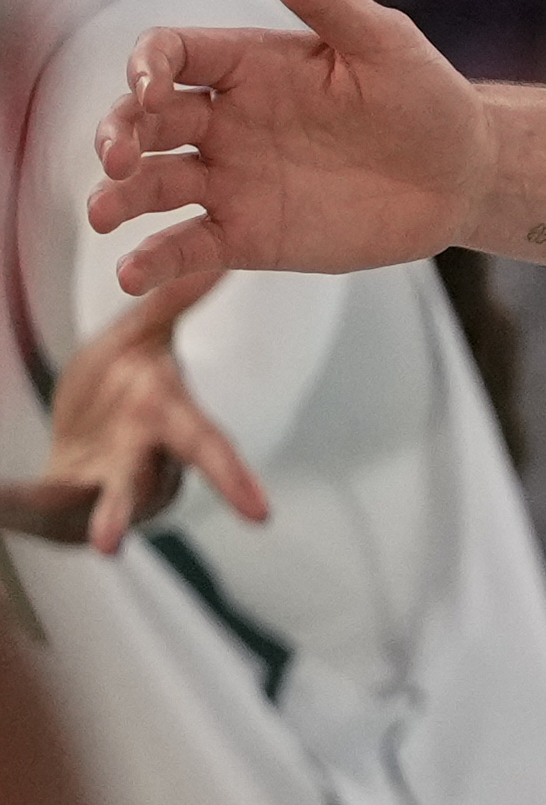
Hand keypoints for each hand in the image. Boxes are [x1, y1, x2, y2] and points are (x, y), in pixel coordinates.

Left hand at [0, 277, 267, 552]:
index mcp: (168, 420)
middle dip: (118, 517)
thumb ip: (172, 301)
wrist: (84, 423)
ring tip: (14, 508)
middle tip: (106, 545)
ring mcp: (102, 492)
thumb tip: (221, 259)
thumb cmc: (123, 381)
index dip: (235, 481)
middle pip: (137, 495)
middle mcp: (143, 465)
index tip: (261, 517)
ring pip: (80, 512)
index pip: (209, 450)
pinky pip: (33, 509)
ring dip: (48, 519)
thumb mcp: (141, 335)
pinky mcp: (61, 508)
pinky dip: (10, 506)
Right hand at [86, 0, 487, 297]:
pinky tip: (131, 272)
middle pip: (144, 120)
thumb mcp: (381, 41)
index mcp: (250, 65)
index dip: (147, 67)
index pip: (170, 55)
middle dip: (118, 133)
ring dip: (117, 196)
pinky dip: (153, 259)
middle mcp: (226, 120)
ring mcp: (231, 178)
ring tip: (102, 212)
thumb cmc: (426, 97)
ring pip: (152, 183)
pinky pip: (186, 245)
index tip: (151, 87)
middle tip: (115, 157)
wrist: (463, 175)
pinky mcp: (247, 233)